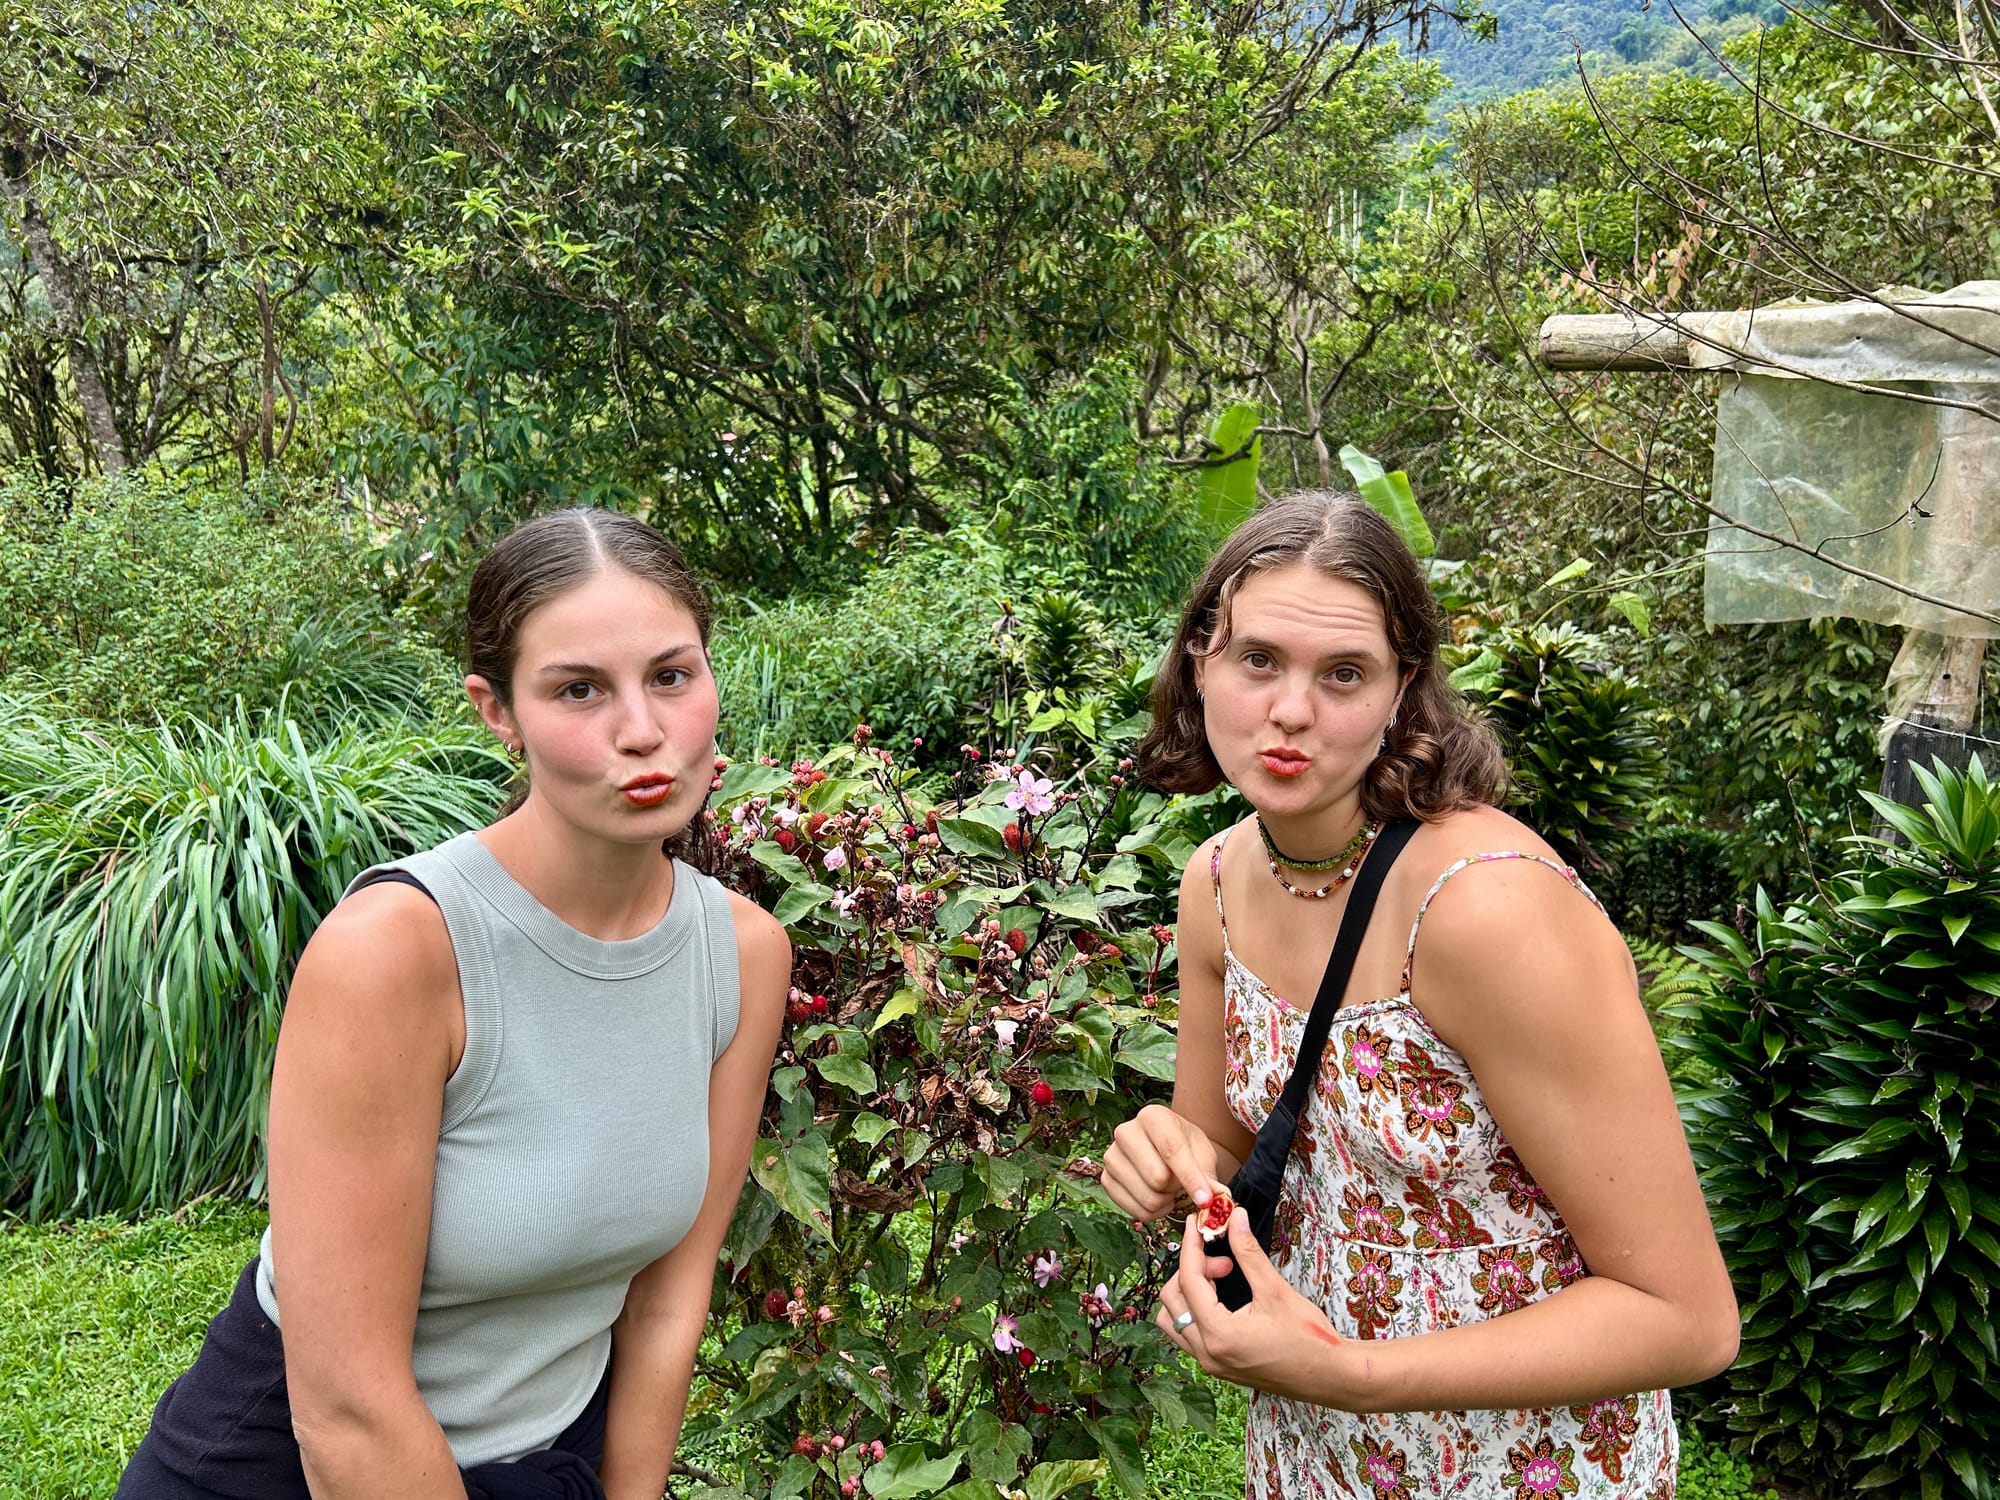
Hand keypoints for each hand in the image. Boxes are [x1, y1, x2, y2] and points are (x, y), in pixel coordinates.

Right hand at [1102, 1104, 1222, 1222]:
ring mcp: (1111, 1156)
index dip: (1190, 1178)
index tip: (1206, 1200)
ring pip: (1146, 1196)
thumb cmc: (1186, 1147)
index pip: (1171, 1149)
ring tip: (1169, 1190)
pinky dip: (1152, 1212)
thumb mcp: (1203, 1153)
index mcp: (1153, 1116)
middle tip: (1181, 1183)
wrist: (1164, 1149)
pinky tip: (1157, 1199)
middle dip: (1176, 1188)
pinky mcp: (1106, 1179)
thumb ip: (1209, 1175)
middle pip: (1156, 1177)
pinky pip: (1134, 1210)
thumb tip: (1219, 1196)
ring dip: (1165, 1202)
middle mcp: (1126, 1132)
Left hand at [1154, 1208, 1356, 1405]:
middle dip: (1192, 1270)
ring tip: (1222, 1278)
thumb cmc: (1309, 1339)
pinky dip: (1197, 1309)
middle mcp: (1208, 1353)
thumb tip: (1234, 1218)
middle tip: (1224, 1259)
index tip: (1196, 1222)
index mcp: (1219, 1334)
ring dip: (1189, 1291)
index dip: (1191, 1246)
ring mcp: (1211, 1363)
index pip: (1189, 1281)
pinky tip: (1224, 1297)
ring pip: (1175, 1320)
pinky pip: (1190, 1333)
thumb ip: (1249, 1253)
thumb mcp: (1276, 1290)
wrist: (1330, 1376)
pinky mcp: (1219, 1366)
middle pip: (1173, 1300)